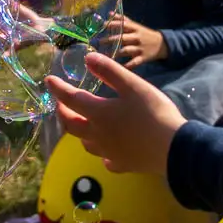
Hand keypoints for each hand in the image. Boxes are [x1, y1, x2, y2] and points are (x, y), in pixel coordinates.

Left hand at [45, 52, 185, 176]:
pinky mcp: (122, 165)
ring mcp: (109, 153)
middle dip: (63, 113)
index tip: (48, 81)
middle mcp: (98, 135)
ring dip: (80, 132)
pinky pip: (106, 159)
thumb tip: (87, 58)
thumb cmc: (153, 113)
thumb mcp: (132, 86)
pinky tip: (107, 151)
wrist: (174, 149)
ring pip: (86, 143)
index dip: (58, 89)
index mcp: (98, 114)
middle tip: (61, 104)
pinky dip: (102, 153)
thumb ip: (109, 71)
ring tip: (83, 123)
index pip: (70, 99)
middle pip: (72, 125)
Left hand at [107, 13, 166, 66]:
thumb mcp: (135, 25)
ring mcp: (140, 48)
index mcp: (135, 28)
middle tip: (99, 41)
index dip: (113, 24)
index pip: (123, 25)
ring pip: (126, 50)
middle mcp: (137, 37)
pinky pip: (134, 62)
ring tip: (105, 56)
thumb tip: (110, 13)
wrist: (161, 44)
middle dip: (110, 40)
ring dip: (116, 53)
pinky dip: (127, 66)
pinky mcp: (143, 58)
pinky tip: (118, 68)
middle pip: (122, 38)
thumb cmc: (144, 34)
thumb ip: (122, 20)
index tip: (103, 26)